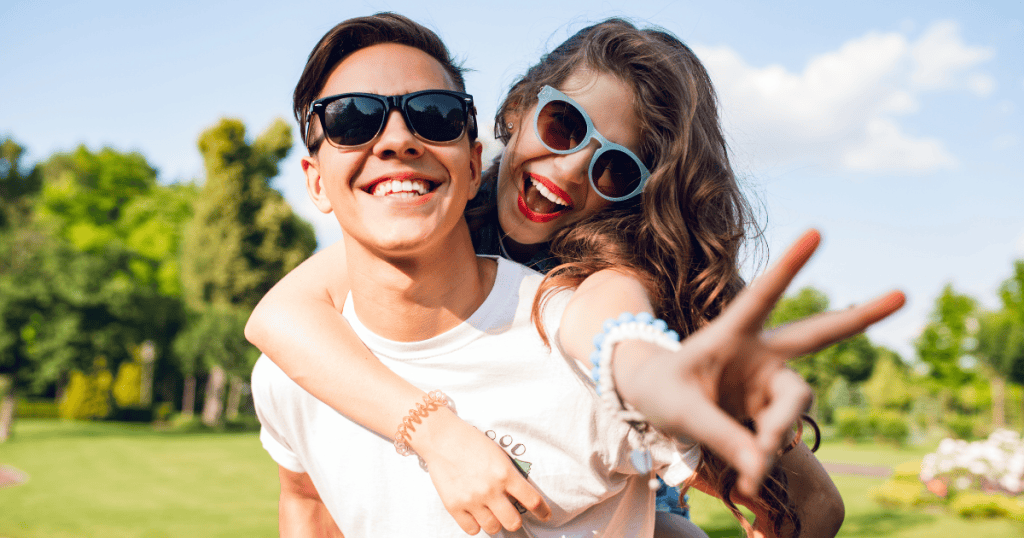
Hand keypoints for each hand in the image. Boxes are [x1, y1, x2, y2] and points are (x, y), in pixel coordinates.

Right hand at [412, 408, 551, 534]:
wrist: (442, 438)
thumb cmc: (472, 443)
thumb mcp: (499, 455)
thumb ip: (509, 477)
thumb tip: (519, 498)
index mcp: (505, 473)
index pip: (532, 500)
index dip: (542, 512)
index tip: (545, 516)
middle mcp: (490, 489)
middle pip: (513, 522)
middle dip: (514, 520)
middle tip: (510, 514)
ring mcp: (472, 500)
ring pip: (493, 528)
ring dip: (494, 522)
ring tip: (489, 510)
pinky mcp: (454, 506)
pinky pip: (472, 529)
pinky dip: (475, 524)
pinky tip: (475, 513)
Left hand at [617, 229, 904, 496]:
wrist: (656, 404)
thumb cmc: (663, 392)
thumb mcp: (680, 410)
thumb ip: (721, 435)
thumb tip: (762, 464)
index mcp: (732, 333)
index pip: (763, 296)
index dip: (790, 266)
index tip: (818, 232)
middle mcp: (760, 353)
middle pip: (817, 334)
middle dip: (860, 317)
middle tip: (903, 294)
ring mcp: (768, 381)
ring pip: (795, 404)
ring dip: (777, 431)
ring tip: (751, 465)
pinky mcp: (769, 409)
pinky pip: (779, 435)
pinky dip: (764, 456)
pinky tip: (747, 480)